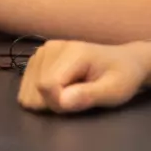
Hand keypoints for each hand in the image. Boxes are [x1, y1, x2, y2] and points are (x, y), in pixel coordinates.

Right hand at [18, 40, 150, 113]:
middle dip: (53, 102)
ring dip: (46, 100)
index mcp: (73, 52)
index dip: (58, 103)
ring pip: (28, 90)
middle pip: (35, 89)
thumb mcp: (114, 91)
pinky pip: (26, 87)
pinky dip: (40, 95)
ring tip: (70, 92)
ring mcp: (43, 51)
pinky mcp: (38, 57)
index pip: (46, 85)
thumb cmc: (122, 77)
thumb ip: (88, 96)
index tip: (79, 102)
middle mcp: (52, 47)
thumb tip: (62, 101)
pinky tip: (60, 89)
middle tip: (77, 97)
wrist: (124, 62)